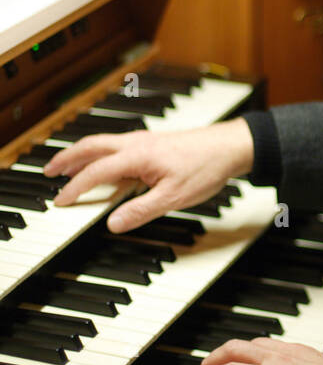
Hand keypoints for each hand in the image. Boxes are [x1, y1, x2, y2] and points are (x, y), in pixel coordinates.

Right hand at [44, 118, 254, 232]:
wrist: (231, 146)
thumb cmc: (206, 167)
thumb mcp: (174, 197)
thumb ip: (141, 210)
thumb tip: (113, 223)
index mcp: (136, 156)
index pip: (95, 172)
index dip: (75, 187)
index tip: (60, 201)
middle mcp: (136, 143)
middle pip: (91, 147)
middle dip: (67, 158)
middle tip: (49, 171)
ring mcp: (144, 140)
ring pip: (103, 143)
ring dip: (82, 153)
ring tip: (68, 166)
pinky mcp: (153, 142)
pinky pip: (117, 145)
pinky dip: (101, 153)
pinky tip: (105, 164)